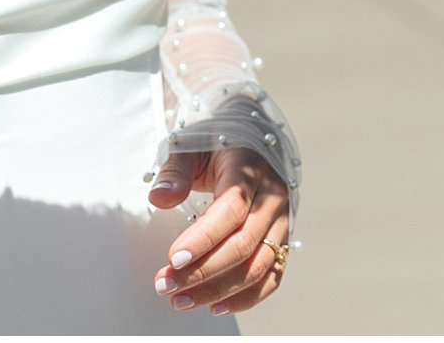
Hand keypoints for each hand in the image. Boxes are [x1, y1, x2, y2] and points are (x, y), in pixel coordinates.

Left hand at [148, 145, 291, 316]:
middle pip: (245, 243)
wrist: (248, 137)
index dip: (204, 238)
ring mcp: (282, 219)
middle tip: (165, 285)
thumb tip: (160, 198)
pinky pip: (273, 275)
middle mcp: (272, 196)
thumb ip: (174, 171)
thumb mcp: (190, 146)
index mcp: (250, 168)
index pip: (233, 209)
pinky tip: (215, 306)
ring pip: (259, 265)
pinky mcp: (282, 238)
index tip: (173, 259)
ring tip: (180, 300)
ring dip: (219, 289)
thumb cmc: (214, 142)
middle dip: (203, 271)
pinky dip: (247, 297)